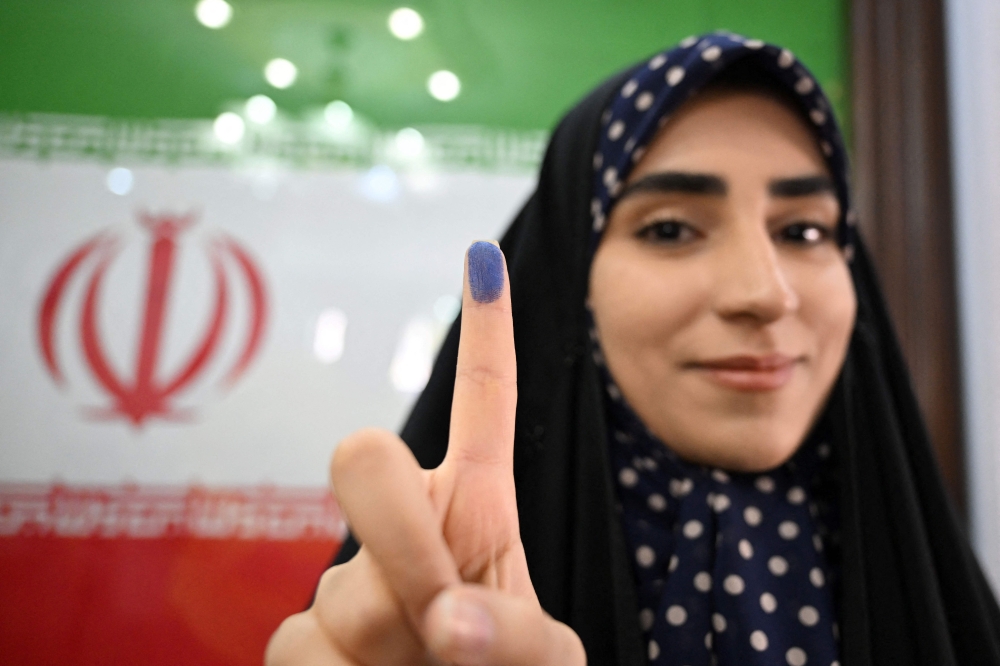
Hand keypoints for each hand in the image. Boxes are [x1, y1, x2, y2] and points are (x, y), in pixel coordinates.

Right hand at [265, 242, 584, 665]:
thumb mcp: (543, 664)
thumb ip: (515, 636)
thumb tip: (444, 622)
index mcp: (475, 511)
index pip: (482, 406)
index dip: (487, 332)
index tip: (484, 256)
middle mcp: (404, 530)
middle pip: (364, 459)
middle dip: (399, 536)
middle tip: (441, 617)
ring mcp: (345, 584)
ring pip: (344, 589)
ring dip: (394, 651)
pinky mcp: (298, 641)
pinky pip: (301, 648)